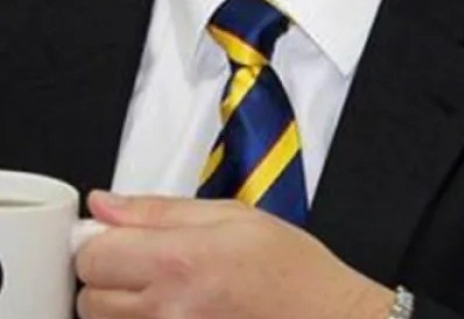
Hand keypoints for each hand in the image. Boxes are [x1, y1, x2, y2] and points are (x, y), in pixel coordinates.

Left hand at [75, 191, 395, 318]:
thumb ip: (161, 210)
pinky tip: (178, 309)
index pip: (92, 254)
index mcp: (180, 260)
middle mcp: (166, 308)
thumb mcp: (235, 216)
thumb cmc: (292, 271)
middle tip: (150, 264)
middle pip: (89, 297)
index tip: (119, 237)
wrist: (325, 318)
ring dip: (122, 306)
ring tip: (171, 290)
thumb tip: (104, 204)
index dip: (102, 241)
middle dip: (109, 276)